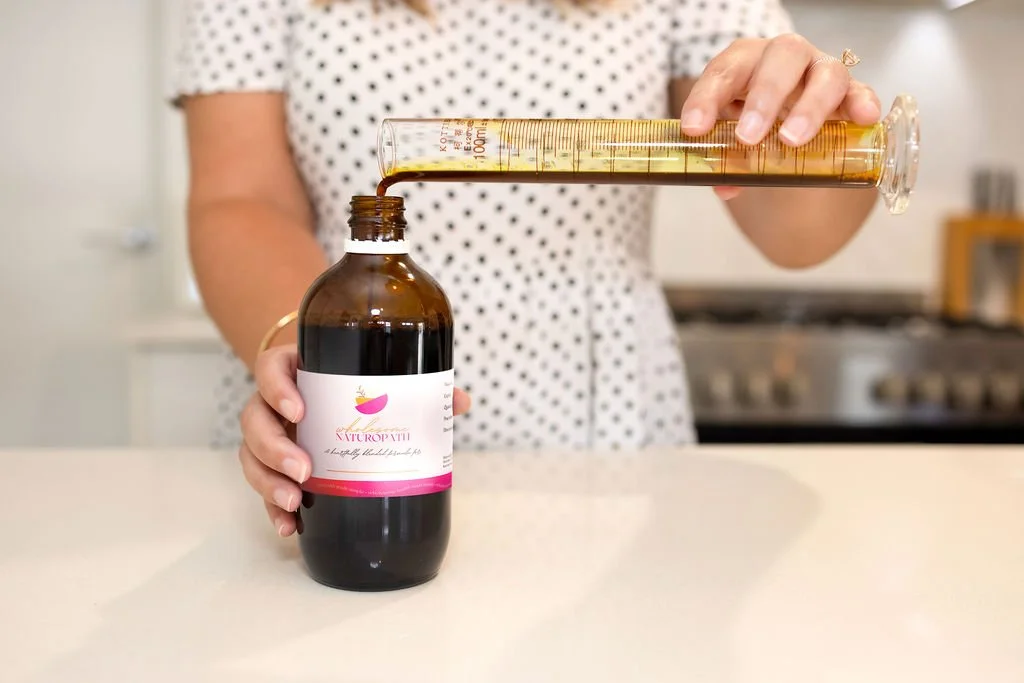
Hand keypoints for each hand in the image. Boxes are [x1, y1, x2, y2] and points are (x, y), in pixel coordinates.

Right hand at [239, 344, 471, 536]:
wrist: (334, 389)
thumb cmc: (358, 381)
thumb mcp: (380, 377)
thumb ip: (417, 387)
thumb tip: (459, 402)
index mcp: (297, 369)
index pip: (271, 369)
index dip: (277, 388)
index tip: (300, 410)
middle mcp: (274, 402)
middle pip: (253, 419)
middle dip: (274, 448)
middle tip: (305, 470)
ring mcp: (270, 433)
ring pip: (250, 454)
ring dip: (267, 481)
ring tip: (294, 502)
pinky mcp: (274, 465)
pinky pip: (262, 486)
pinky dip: (271, 508)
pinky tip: (289, 526)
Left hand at [679, 35, 881, 201]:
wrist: (792, 114)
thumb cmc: (755, 118)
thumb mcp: (733, 135)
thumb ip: (726, 159)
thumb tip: (724, 186)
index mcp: (746, 62)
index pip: (724, 70)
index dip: (706, 98)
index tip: (694, 129)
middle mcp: (785, 58)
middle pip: (782, 56)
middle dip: (764, 97)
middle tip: (748, 137)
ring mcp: (820, 71)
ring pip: (825, 73)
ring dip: (809, 106)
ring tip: (792, 140)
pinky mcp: (850, 92)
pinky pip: (860, 92)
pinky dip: (862, 103)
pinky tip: (863, 119)